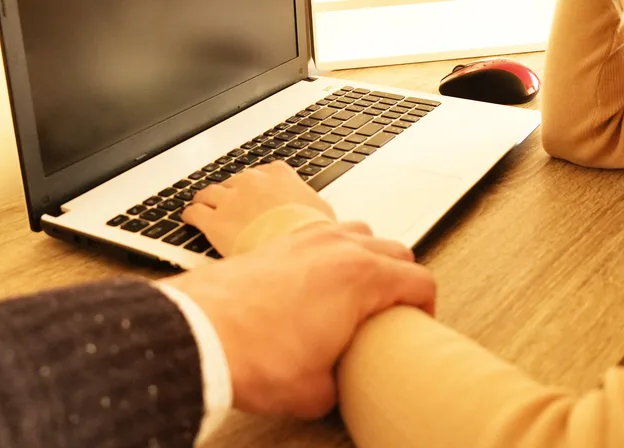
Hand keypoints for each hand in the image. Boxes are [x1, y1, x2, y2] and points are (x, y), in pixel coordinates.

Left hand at [161, 222, 435, 419]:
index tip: (417, 323)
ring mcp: (306, 240)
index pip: (420, 280)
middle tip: (394, 308)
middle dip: (403, 279)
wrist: (197, 332)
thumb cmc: (252, 354)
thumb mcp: (315, 390)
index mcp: (361, 278)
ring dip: (369, 256)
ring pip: (359, 233)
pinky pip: (321, 235)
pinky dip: (332, 251)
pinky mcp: (278, 242)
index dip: (427, 307)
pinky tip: (319, 279)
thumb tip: (336, 385)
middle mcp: (338, 248)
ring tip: (360, 288)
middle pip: (395, 251)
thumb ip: (340, 384)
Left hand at [183, 161, 334, 254]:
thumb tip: (315, 212)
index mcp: (278, 174)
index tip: (255, 192)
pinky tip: (189, 218)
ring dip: (206, 200)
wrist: (294, 247)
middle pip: (233, 182)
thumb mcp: (321, 210)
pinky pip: (195, 212)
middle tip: (230, 204)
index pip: (262, 172)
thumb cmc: (311, 231)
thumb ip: (310, 203)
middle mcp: (251, 181)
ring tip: (202, 205)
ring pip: (209, 193)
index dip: (256, 185)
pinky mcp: (214, 220)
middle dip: (231, 193)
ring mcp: (230, 199)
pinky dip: (190, 215)